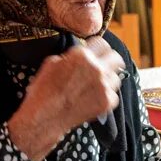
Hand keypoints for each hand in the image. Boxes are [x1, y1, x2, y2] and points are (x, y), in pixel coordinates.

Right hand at [7, 42, 122, 160]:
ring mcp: (104, 86)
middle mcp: (96, 68)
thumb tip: (80, 56)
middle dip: (110, 61)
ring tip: (95, 87)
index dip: (99, 49)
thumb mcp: (51, 64)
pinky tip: (92, 100)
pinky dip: (105, 97)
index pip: (102, 43)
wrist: (44, 117)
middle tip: (103, 67)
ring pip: (116, 78)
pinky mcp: (107, 102)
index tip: (98, 53)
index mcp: (82, 55)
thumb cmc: (43, 91)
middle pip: (116, 58)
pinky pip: (113, 95)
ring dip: (108, 80)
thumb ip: (71, 56)